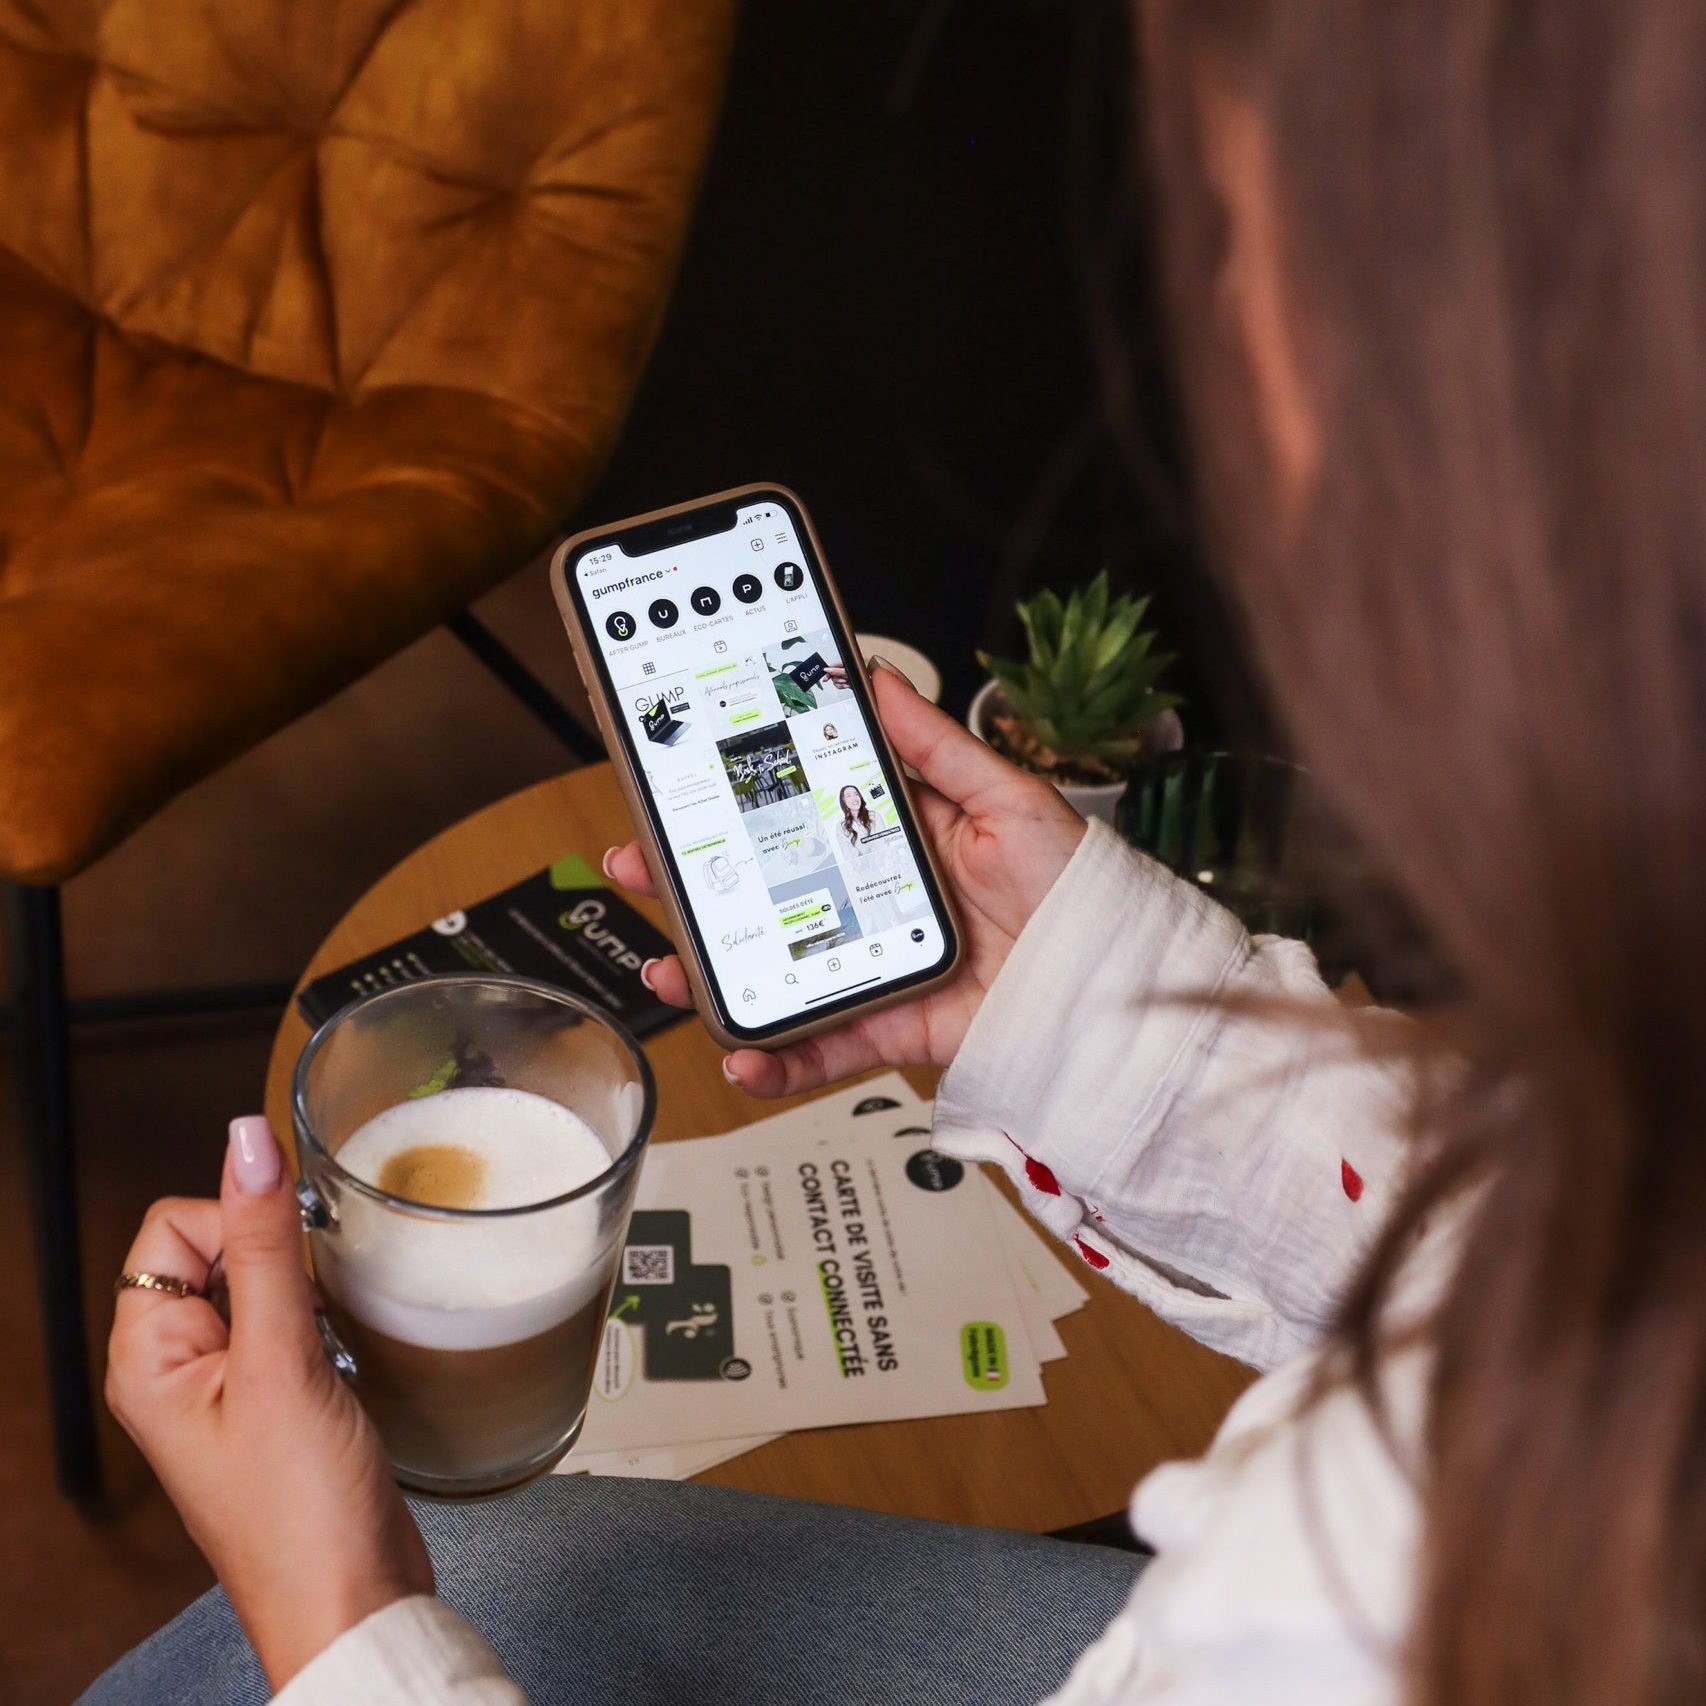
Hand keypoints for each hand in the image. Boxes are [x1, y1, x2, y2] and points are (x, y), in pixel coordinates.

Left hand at [106, 1117, 431, 1688]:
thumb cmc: (302, 1512)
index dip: (237, 1222)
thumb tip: (247, 1141)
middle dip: (278, 1253)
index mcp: (148, 1356)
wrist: (355, 1599)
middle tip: (314, 1309)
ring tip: (331, 1335)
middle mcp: (176, 1365)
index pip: (173, 1226)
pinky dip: (325, 1315)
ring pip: (262, 1278)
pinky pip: (291, 1317)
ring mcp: (226, 1383)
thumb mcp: (282, 1362)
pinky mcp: (275, 1398)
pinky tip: (347, 1349)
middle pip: (218, 1244)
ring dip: (307, 1285)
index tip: (291, 1259)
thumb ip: (267, 1245)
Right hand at [606, 658, 1085, 1095]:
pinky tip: (739, 1054)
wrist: (1120, 987)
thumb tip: (874, 677)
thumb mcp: (1007, 797)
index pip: (801, 814)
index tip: (684, 789)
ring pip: (779, 972)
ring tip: (666, 971)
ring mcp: (878, 969)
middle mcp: (877, 904)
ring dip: (713, 976)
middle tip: (638, 866)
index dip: (741, 804)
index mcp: (898, 839)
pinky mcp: (893, 1029)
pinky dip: (780, 1059)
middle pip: (768, 895)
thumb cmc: (1077, 887)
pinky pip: (826, 1047)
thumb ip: (934, 746)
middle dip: (695, 887)